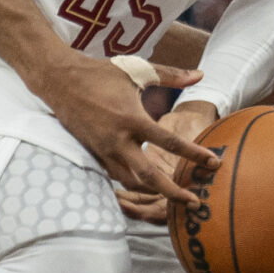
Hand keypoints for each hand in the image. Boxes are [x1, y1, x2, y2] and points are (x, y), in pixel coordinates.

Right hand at [39, 56, 215, 203]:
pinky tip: (146, 187)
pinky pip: (115, 177)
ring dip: (152, 192)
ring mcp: (104, 151)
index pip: (170, 142)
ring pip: (130, 182)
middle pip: (150, 177)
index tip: (213, 163)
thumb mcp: (137, 70)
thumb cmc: (100, 73)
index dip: (194, 154)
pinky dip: (131, 185)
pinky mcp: (94, 155)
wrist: (60, 81)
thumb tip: (201, 75)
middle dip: (173, 192)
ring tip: (173, 195)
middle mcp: (118, 140)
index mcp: (133, 119)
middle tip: (194, 202)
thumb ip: (171, 74)